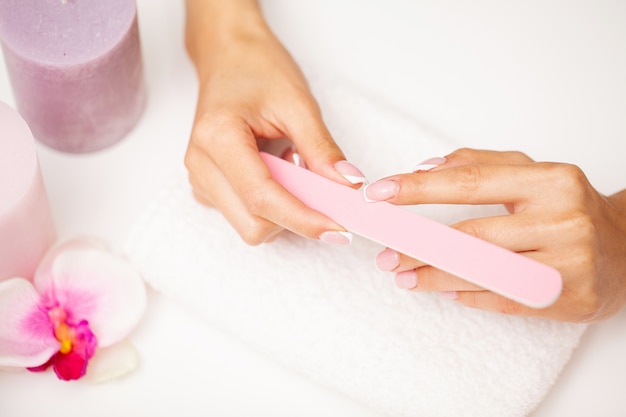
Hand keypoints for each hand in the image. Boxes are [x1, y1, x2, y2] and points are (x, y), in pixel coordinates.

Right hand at [183, 1, 364, 244]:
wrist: (227, 55)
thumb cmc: (256, 68)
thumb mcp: (298, 103)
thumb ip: (322, 149)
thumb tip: (348, 186)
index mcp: (217, 139)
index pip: (262, 199)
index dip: (303, 219)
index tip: (338, 230)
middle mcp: (201, 166)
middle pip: (254, 225)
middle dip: (295, 218)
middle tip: (325, 192)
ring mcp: (201, 180)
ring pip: (251, 226)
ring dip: (284, 210)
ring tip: (293, 165)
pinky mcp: (209, 187)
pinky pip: (246, 215)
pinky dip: (273, 205)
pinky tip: (279, 171)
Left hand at [366, 148, 625, 321]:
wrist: (625, 250)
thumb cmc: (568, 208)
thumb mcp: (532, 174)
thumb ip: (480, 165)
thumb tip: (425, 165)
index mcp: (550, 181)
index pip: (470, 182)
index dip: (419, 189)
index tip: (380, 194)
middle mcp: (563, 218)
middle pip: (472, 236)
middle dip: (420, 247)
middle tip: (386, 254)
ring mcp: (570, 262)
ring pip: (485, 272)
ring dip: (435, 277)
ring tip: (404, 276)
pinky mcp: (572, 298)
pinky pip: (506, 301)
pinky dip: (469, 296)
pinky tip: (446, 291)